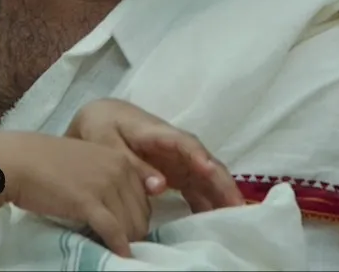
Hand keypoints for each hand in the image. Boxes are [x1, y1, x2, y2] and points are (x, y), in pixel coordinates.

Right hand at [0, 131, 151, 256]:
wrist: (16, 160)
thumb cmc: (44, 160)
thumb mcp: (85, 159)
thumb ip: (106, 173)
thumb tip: (119, 201)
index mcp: (119, 158)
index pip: (144, 197)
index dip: (136, 217)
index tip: (125, 227)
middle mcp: (118, 170)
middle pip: (141, 213)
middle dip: (133, 232)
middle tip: (118, 241)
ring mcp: (104, 185)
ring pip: (130, 225)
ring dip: (125, 241)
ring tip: (113, 248)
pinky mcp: (89, 203)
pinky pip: (113, 231)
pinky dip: (119, 247)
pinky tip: (119, 255)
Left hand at [68, 98, 243, 214]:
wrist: (101, 117)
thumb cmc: (103, 125)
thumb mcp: (107, 142)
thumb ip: (133, 164)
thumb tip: (160, 187)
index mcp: (156, 132)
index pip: (183, 143)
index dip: (197, 156)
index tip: (209, 169)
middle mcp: (176, 145)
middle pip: (204, 161)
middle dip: (221, 182)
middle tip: (236, 204)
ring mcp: (179, 159)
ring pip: (206, 177)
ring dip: (220, 195)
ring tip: (234, 217)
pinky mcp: (178, 172)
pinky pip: (197, 188)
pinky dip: (206, 203)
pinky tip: (214, 222)